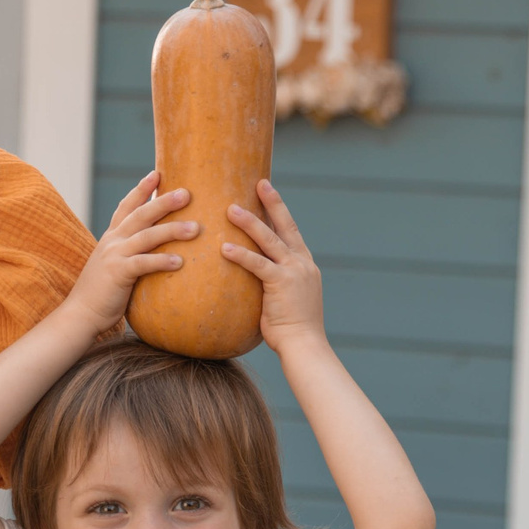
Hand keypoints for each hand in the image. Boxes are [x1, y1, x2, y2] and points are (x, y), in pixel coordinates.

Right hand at [69, 173, 193, 329]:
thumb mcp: (114, 266)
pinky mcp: (118, 274)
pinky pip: (143, 264)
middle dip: (164, 201)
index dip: (141, 189)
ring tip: (195, 228)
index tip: (157, 173)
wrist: (80, 314)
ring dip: (172, 230)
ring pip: (146, 236)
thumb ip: (130, 254)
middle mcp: (113, 241)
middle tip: (186, 192)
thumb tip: (153, 251)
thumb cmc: (102, 293)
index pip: (126, 206)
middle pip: (141, 214)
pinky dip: (162, 261)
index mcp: (112, 237)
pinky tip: (180, 262)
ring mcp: (114, 256)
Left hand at [224, 180, 325, 354]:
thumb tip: (253, 281)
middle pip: (285, 225)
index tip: (269, 192)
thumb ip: (273, 285)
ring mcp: (293, 272)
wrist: (305, 345)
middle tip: (260, 182)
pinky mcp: (281, 283)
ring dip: (249, 222)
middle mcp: (302, 263)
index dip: (280, 211)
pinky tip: (224, 247)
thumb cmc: (293, 330)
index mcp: (304, 265)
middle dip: (272, 202)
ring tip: (231, 208)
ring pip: (269, 239)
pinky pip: (257, 264)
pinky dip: (240, 254)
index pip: (291, 231)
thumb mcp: (286, 300)